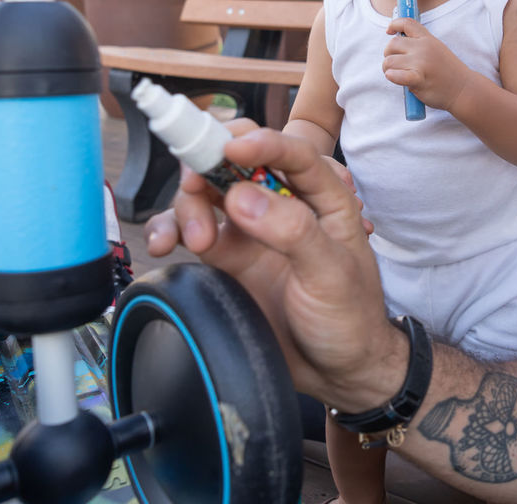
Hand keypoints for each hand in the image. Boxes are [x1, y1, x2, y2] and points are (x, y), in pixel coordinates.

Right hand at [143, 121, 403, 408]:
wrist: (336, 372)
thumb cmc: (350, 318)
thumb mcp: (332, 274)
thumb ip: (292, 232)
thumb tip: (240, 197)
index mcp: (323, 196)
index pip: (292, 152)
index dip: (261, 143)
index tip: (231, 150)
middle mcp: (283, 203)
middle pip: (237, 161)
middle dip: (210, 164)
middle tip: (195, 187)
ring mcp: (252, 228)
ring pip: (207, 192)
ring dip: (188, 204)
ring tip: (196, 242)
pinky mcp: (227, 255)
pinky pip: (189, 229)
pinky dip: (170, 229)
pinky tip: (166, 245)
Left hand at [383, 17, 470, 110]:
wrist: (464, 89)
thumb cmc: (448, 72)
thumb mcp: (437, 49)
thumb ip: (420, 44)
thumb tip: (397, 43)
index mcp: (428, 39)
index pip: (407, 23)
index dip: (394, 24)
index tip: (389, 31)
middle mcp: (423, 48)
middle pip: (392, 44)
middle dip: (388, 54)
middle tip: (394, 64)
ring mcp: (421, 63)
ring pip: (389, 61)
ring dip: (388, 69)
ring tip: (398, 75)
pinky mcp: (418, 79)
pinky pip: (396, 75)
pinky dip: (392, 76)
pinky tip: (394, 77)